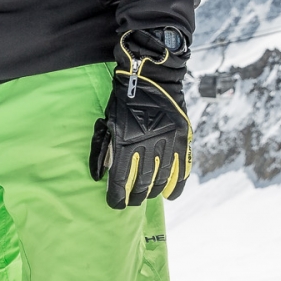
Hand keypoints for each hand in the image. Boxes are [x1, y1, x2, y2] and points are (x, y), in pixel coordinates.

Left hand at [90, 28, 192, 207]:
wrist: (152, 76)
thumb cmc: (123, 100)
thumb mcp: (107, 122)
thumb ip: (102, 150)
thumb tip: (97, 176)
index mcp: (125, 142)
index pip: (121, 180)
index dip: (117, 197)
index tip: (115, 204)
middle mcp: (148, 145)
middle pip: (143, 183)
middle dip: (135, 197)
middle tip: (131, 202)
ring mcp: (168, 142)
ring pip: (162, 178)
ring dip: (154, 192)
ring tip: (148, 197)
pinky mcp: (183, 137)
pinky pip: (183, 168)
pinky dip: (177, 185)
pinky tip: (170, 195)